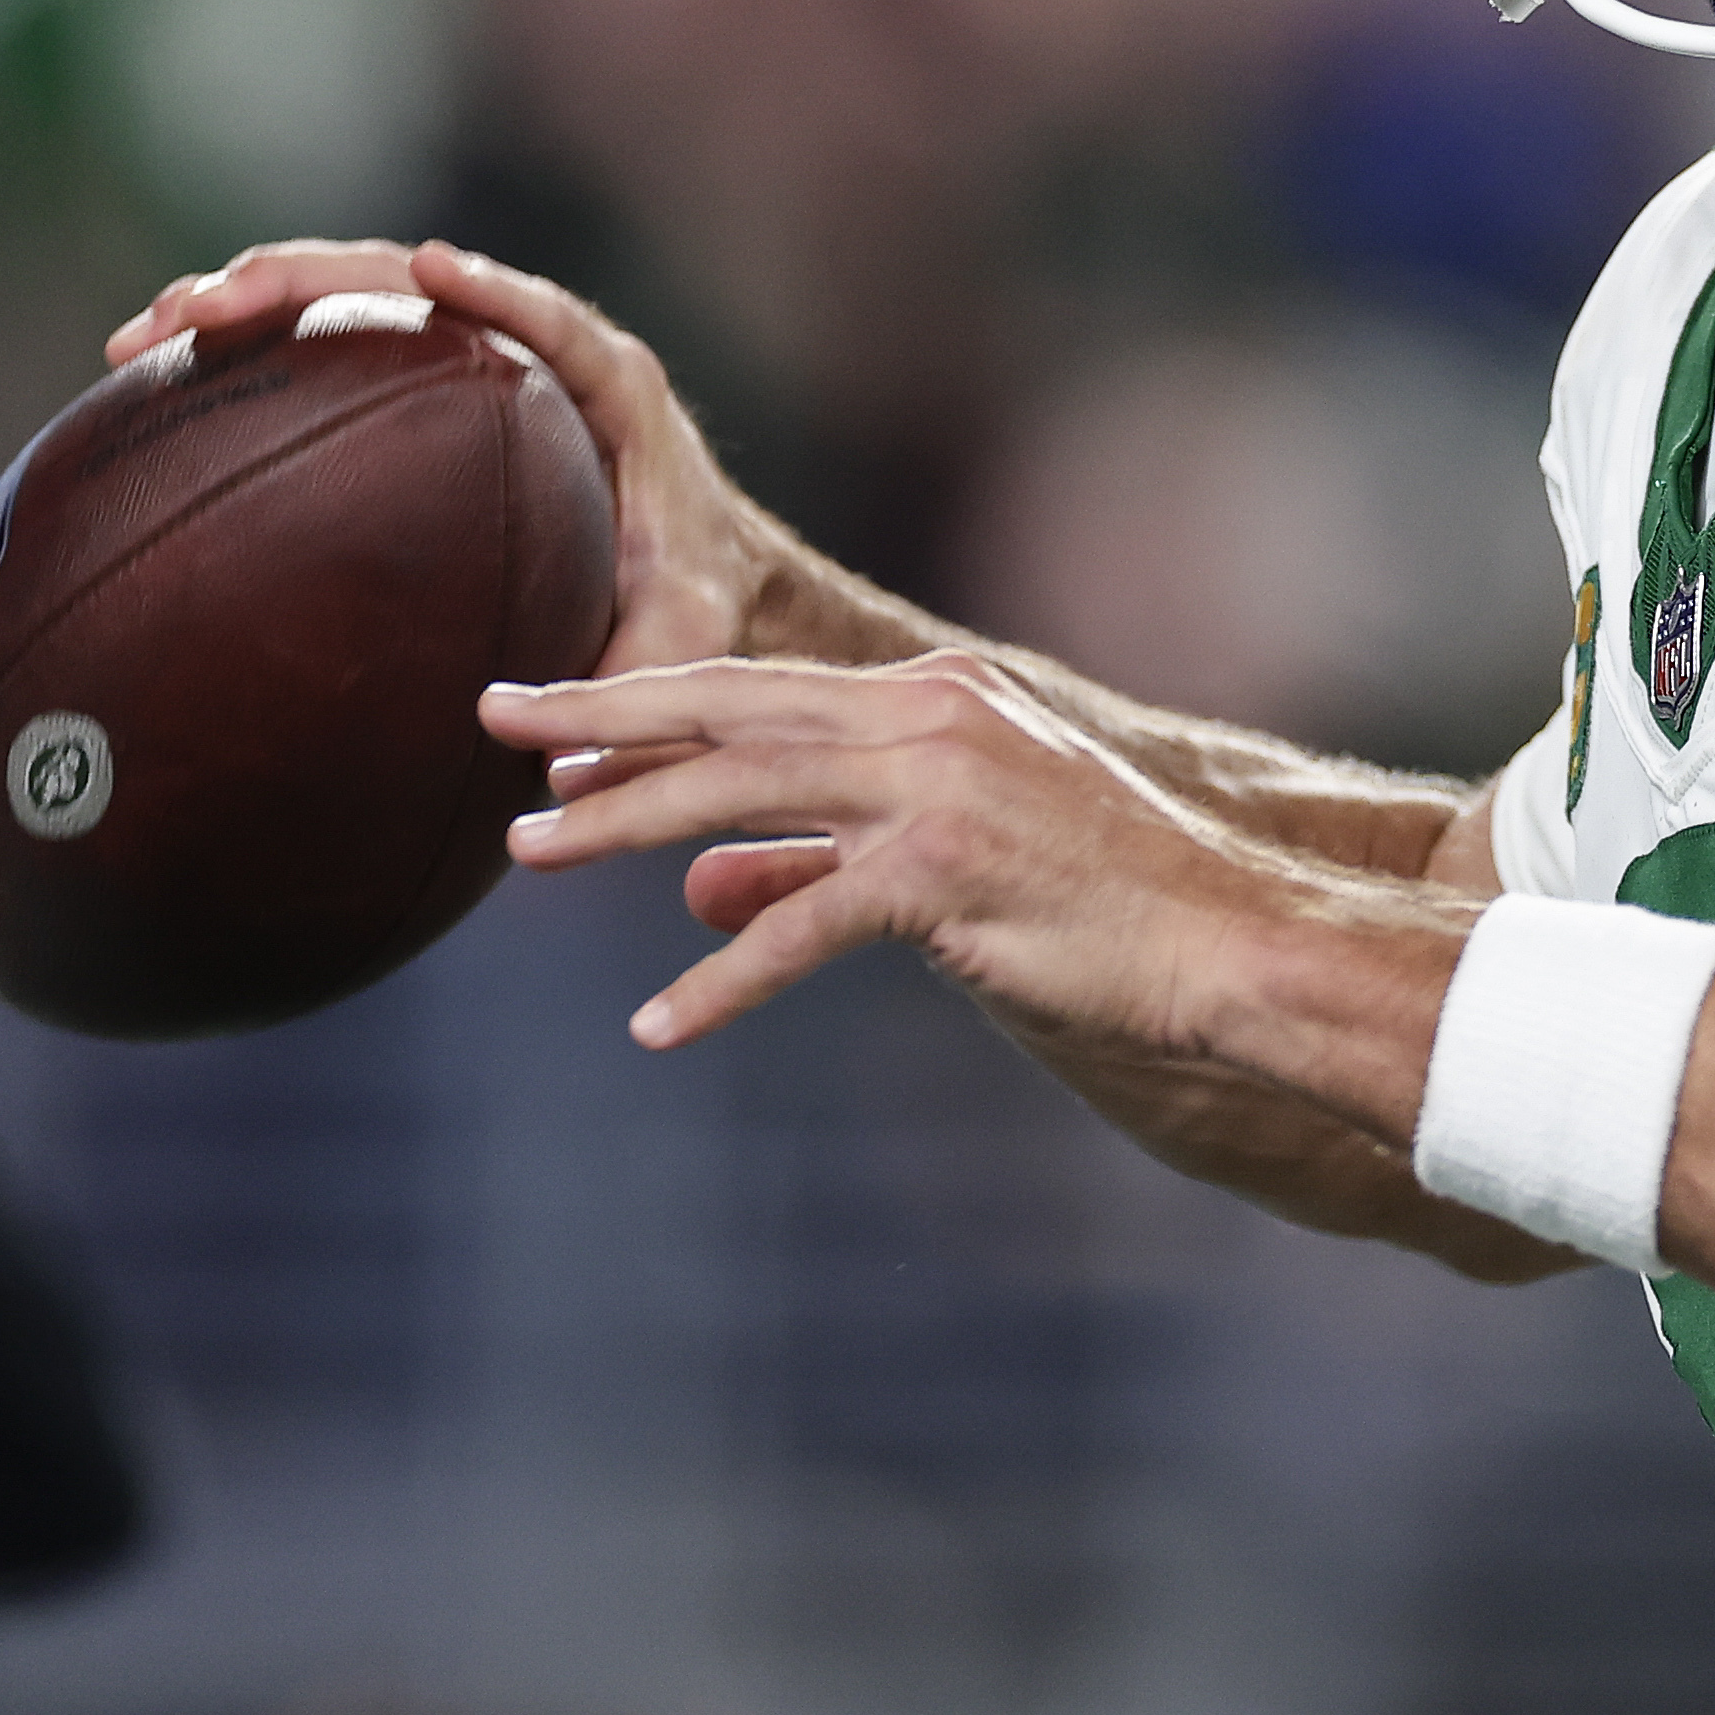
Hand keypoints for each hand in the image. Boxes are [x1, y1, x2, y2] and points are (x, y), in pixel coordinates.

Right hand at [105, 241, 771, 673]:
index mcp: (611, 385)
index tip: (431, 269)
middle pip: (408, 284)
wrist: (701, 571)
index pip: (547, 318)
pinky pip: (338, 346)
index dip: (492, 288)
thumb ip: (635, 684)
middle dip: (300, 278)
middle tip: (202, 307)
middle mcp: (535, 349)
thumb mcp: (682, 642)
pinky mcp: (431, 382)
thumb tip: (552, 775)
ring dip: (249, 301)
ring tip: (144, 334)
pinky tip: (164, 385)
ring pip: (354, 299)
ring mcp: (474, 355)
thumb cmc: (698, 600)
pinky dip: (257, 351)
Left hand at [487, 652, 1290, 1053]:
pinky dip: (724, 977)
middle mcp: (930, 713)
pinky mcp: (951, 871)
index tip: (540, 715)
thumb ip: (812, 863)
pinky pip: (806, 927)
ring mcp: (941, 785)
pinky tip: (657, 1026)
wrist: (1224, 942)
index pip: (758, 688)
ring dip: (623, 824)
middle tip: (490, 723)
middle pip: (730, 710)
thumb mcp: (940, 870)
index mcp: (932, 695)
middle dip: (600, 720)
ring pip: (744, 792)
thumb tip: (689, 889)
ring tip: (523, 852)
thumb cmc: (1096, 908)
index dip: (642, 701)